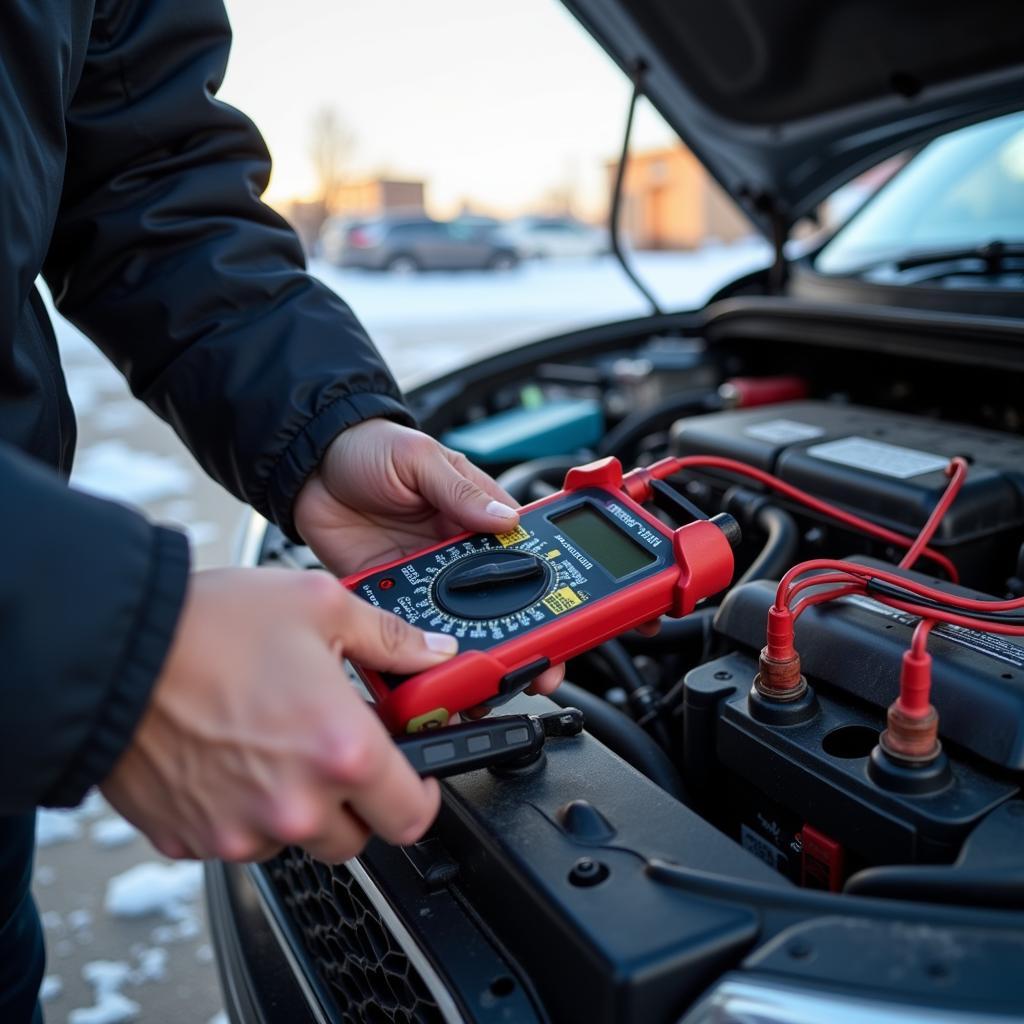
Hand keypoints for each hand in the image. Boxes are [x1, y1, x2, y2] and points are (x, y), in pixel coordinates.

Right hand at [101, 568, 459, 862]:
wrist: (110, 649)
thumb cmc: (209, 625)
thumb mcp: (319, 605)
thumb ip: (390, 638)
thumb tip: (433, 653)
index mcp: (340, 750)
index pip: (413, 815)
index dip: (423, 795)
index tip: (416, 777)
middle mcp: (294, 804)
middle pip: (356, 836)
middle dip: (359, 799)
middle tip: (338, 750)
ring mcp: (239, 829)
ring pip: (295, 839)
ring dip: (299, 804)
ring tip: (274, 741)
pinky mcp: (191, 839)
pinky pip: (238, 837)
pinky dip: (245, 808)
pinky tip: (231, 756)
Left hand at [294, 419, 563, 694]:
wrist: (309, 464)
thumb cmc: (370, 447)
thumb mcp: (420, 458)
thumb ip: (459, 490)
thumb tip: (505, 519)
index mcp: (478, 517)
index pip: (527, 559)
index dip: (550, 592)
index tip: (566, 621)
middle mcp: (458, 555)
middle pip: (500, 606)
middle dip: (520, 642)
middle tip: (535, 672)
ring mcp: (425, 580)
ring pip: (456, 628)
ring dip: (470, 658)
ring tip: (483, 687)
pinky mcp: (389, 597)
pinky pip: (404, 632)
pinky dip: (413, 656)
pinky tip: (425, 676)